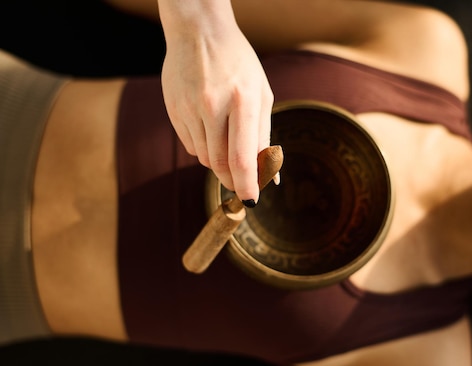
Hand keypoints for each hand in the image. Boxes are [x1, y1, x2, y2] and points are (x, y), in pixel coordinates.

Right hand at [158, 0, 273, 203]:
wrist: (199, 33)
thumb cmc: (239, 65)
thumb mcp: (261, 95)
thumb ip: (265, 137)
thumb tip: (272, 177)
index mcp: (242, 100)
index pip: (242, 157)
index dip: (247, 185)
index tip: (251, 200)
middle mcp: (212, 105)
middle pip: (220, 164)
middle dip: (233, 181)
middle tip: (241, 186)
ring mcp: (189, 108)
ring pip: (204, 158)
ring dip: (219, 164)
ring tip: (228, 145)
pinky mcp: (173, 110)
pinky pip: (190, 145)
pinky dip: (203, 149)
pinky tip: (210, 130)